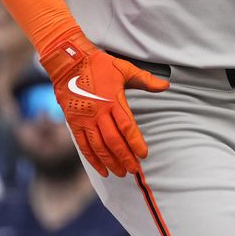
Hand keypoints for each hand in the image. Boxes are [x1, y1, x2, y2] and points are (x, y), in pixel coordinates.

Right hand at [40, 32, 168, 176]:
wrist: (68, 62)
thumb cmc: (99, 64)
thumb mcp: (124, 68)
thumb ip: (145, 80)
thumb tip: (166, 86)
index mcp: (113, 100)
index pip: (127, 126)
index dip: (136, 142)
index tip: (144, 155)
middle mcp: (98, 112)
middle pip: (113, 141)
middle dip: (125, 157)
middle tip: (134, 170)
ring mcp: (85, 119)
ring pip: (98, 146)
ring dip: (110, 162)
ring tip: (121, 173)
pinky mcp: (74, 123)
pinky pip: (83, 145)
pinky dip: (93, 159)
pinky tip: (102, 170)